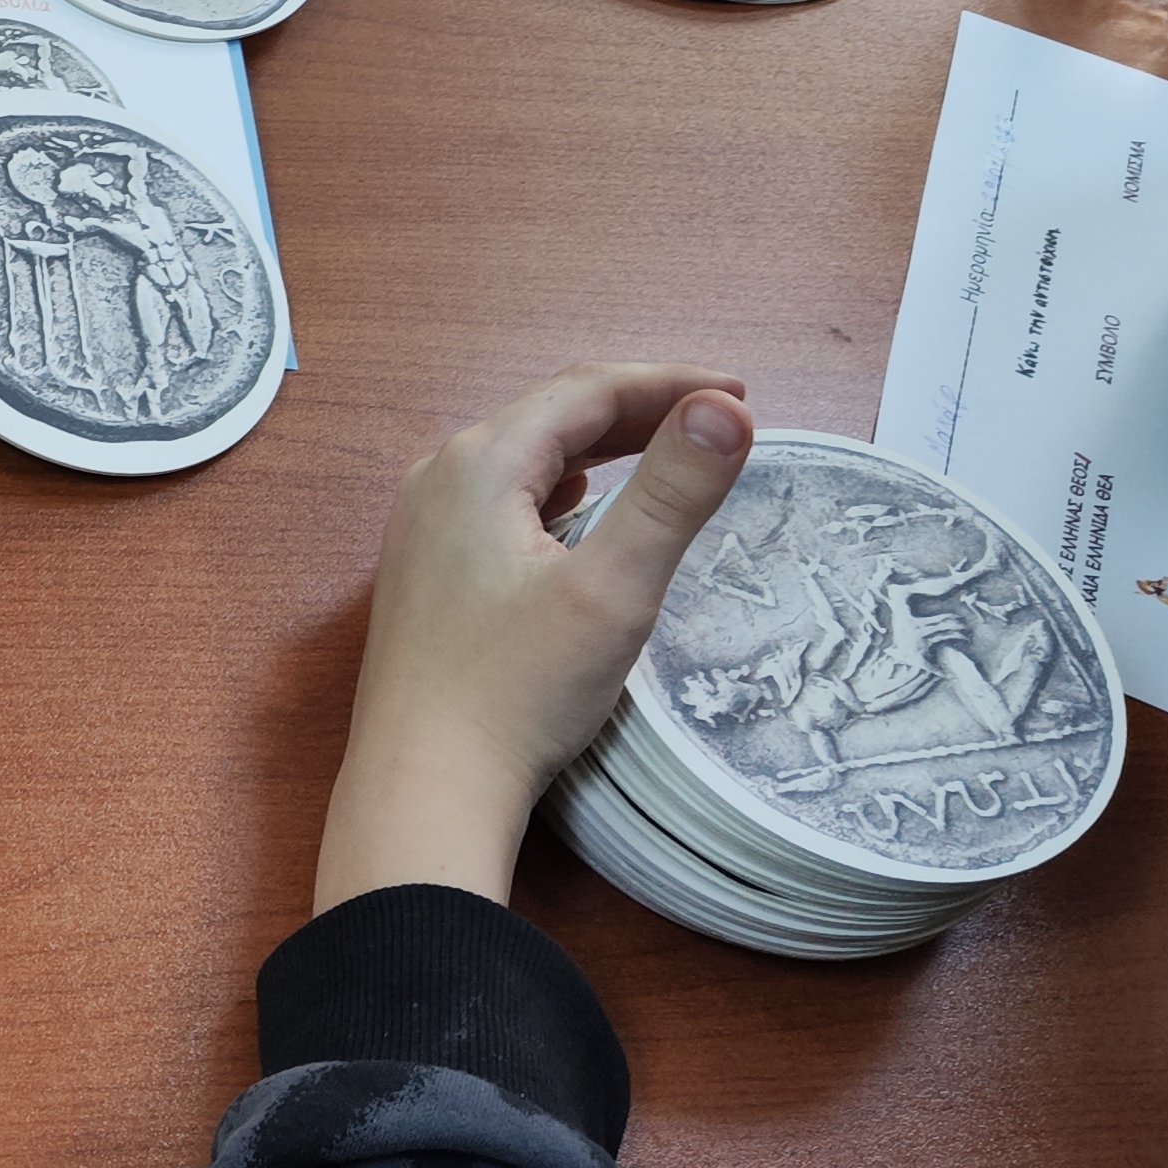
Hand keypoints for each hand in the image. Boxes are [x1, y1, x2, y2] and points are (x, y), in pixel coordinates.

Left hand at [312, 366, 756, 913]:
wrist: (425, 784)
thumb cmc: (515, 692)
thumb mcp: (613, 588)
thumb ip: (672, 493)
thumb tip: (725, 408)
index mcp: (478, 464)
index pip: (586, 391)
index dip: (668, 383)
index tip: (742, 393)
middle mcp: (439, 480)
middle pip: (552, 418)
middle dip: (638, 411)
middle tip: (718, 419)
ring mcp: (425, 527)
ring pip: (525, 460)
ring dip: (599, 449)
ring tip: (665, 452)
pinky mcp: (428, 573)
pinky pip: (502, 502)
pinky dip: (559, 491)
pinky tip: (579, 508)